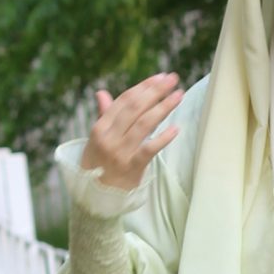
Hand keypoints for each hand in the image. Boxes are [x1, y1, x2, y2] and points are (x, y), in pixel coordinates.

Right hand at [83, 73, 184, 191]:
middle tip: (173, 79)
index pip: (124, 101)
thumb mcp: (96, 139)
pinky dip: (163, 138)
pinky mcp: (132, 167)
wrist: (95, 197)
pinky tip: (176, 128)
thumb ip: (103, 115)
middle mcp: (109, 137)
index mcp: (100, 127)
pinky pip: (149, 149)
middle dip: (155, 91)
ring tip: (179, 95)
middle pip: (135, 108)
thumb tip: (102, 93)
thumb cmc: (97, 164)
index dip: (143, 87)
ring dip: (163, 107)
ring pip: (144, 124)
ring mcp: (121, 152)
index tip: (160, 77)